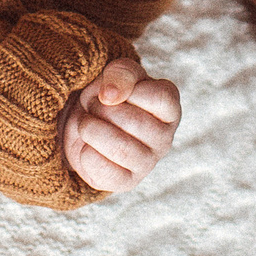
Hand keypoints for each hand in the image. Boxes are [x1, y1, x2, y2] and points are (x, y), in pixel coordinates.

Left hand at [58, 58, 178, 194]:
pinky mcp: (127, 182)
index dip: (128, 90)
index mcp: (169, 108)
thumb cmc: (110, 96)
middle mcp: (165, 138)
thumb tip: (111, 96)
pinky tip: (86, 146)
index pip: (159, 97)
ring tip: (85, 124)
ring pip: (120, 148)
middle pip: (134, 122)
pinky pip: (105, 171)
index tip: (110, 90)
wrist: (90, 123)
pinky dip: (86, 154)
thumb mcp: (117, 73)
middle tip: (92, 105)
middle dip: (102, 108)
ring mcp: (148, 163)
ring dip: (91, 130)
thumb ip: (121, 74)